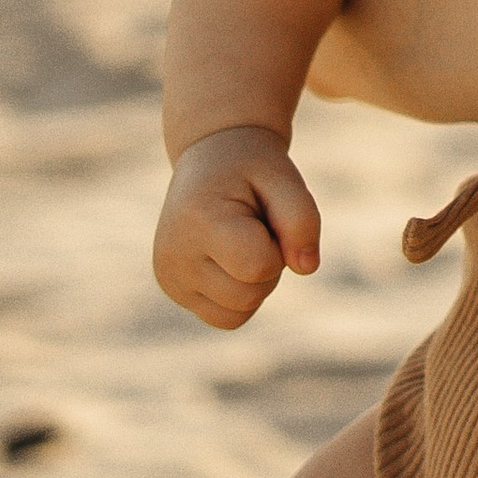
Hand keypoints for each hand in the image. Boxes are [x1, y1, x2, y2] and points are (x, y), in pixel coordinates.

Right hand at [153, 125, 321, 327]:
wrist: (210, 159)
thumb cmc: (251, 169)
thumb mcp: (284, 179)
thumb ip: (303, 220)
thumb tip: (307, 268)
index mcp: (198, 222)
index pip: (258, 267)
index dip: (278, 247)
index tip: (264, 218)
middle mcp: (173, 256)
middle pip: (249, 295)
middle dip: (268, 265)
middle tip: (254, 227)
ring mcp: (169, 278)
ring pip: (239, 313)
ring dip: (255, 283)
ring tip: (241, 242)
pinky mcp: (174, 290)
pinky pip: (226, 318)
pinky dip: (241, 297)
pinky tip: (231, 261)